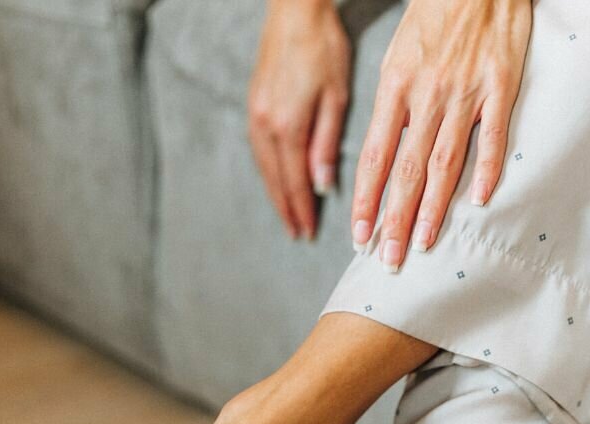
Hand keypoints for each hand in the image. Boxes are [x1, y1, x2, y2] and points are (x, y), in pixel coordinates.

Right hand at [248, 0, 351, 239]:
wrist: (294, 9)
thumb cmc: (323, 46)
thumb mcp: (336, 96)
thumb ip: (326, 144)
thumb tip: (322, 186)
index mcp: (287, 126)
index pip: (295, 182)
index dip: (303, 210)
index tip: (309, 232)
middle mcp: (265, 125)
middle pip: (276, 180)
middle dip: (287, 209)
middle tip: (297, 234)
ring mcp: (256, 115)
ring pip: (264, 167)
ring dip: (276, 194)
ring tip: (287, 215)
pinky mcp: (254, 104)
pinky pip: (259, 150)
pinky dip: (269, 172)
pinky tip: (277, 180)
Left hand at [352, 0, 531, 269]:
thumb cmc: (434, 15)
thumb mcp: (398, 57)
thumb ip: (392, 108)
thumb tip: (383, 158)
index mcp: (396, 86)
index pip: (375, 157)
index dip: (366, 201)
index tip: (360, 237)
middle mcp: (428, 94)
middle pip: (407, 170)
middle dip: (395, 220)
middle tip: (388, 259)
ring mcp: (466, 91)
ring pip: (446, 161)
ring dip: (433, 208)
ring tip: (423, 243)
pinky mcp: (502, 84)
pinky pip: (494, 135)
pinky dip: (488, 169)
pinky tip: (480, 201)